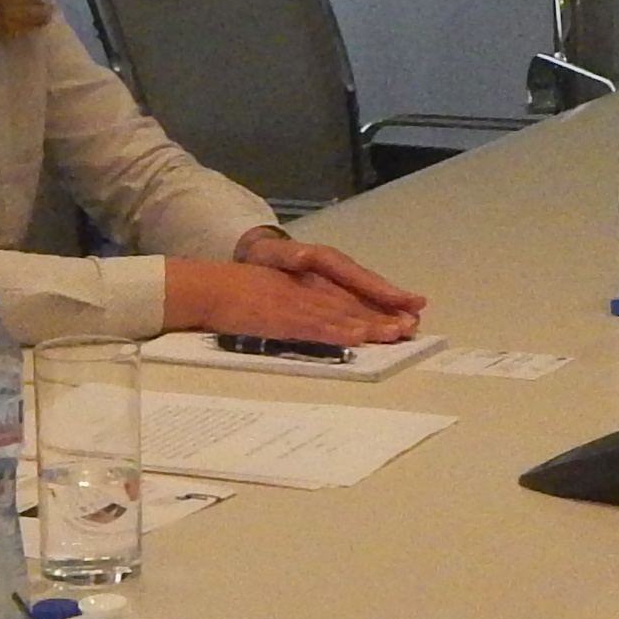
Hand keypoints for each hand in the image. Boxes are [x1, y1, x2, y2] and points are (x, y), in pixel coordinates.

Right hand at [169, 231, 424, 343]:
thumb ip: (303, 306)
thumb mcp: (276, 293)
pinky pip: (312, 326)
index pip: (350, 292)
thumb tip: (331, 322)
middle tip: (413, 326)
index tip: (409, 311)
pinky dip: (335, 331)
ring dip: (368, 324)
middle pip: (352, 302)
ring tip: (396, 333)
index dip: (380, 302)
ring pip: (339, 313)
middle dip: (383, 314)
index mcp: (306, 282)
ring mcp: (294, 301)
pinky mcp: (280, 317)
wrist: (205, 288)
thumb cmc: (237, 295)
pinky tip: (354, 337)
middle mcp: (305, 287)